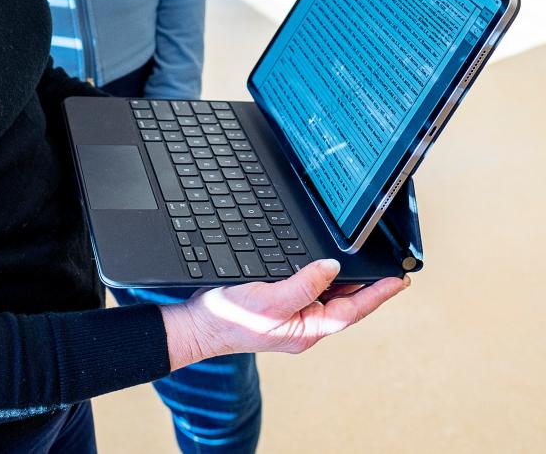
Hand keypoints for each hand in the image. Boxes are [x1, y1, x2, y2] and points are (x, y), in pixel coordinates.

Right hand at [161, 259, 408, 369]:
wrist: (197, 323)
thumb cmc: (228, 318)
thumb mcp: (270, 300)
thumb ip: (303, 285)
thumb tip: (332, 268)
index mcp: (306, 329)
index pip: (352, 310)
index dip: (378, 294)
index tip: (399, 280)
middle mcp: (302, 325)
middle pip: (345, 305)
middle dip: (369, 289)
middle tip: (391, 271)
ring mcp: (291, 317)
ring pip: (329, 298)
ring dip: (348, 283)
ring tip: (367, 269)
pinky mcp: (278, 305)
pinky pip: (311, 291)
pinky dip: (324, 279)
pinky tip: (325, 269)